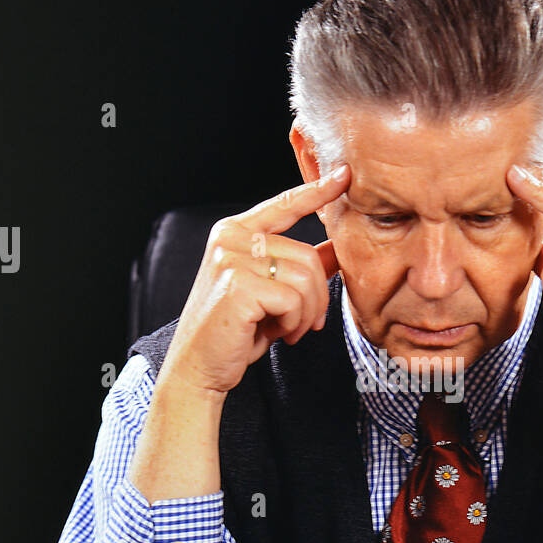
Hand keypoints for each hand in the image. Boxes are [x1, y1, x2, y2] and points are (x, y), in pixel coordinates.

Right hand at [161, 165, 349, 395]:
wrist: (198, 367)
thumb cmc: (234, 331)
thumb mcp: (272, 293)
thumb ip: (300, 267)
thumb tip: (336, 247)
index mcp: (235, 232)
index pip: (284, 204)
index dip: (316, 191)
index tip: (344, 175)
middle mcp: (230, 238)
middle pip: (308, 256)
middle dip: (316, 297)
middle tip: (302, 323)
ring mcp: (231, 259)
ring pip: (305, 279)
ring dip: (306, 314)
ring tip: (287, 329)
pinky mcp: (237, 285)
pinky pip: (294, 300)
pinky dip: (295, 323)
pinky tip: (278, 334)